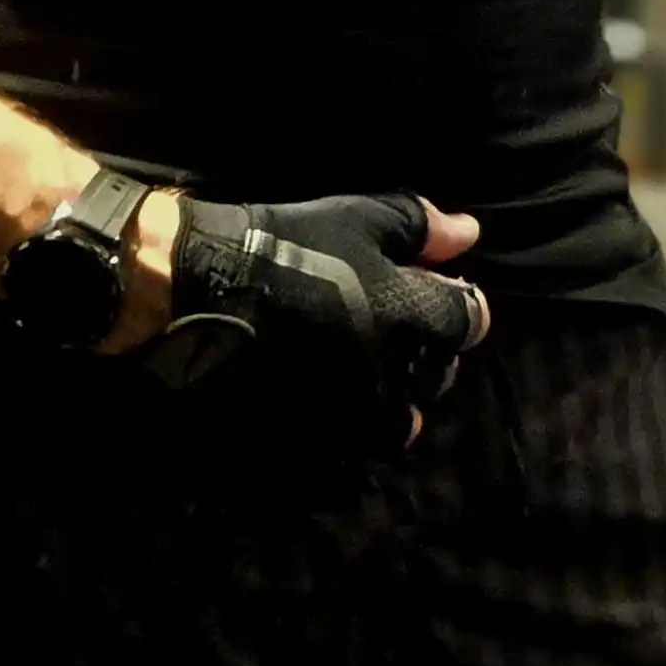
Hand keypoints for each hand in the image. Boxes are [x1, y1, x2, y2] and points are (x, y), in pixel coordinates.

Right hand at [98, 189, 487, 456]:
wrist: (195, 290)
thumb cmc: (281, 245)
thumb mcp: (355, 218)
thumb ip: (420, 227)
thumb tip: (470, 233)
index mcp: (411, 318)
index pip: (469, 323)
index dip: (457, 307)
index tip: (431, 296)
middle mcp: (393, 375)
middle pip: (437, 377)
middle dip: (424, 355)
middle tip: (391, 334)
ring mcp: (351, 414)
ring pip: (397, 424)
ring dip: (391, 401)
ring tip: (361, 379)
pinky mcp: (312, 441)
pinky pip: (347, 447)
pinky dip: (344, 427)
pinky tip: (323, 399)